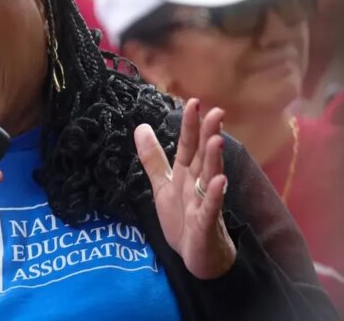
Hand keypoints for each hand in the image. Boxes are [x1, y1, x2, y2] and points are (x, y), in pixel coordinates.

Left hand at [134, 99, 235, 279]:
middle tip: (215, 112)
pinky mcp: (206, 224)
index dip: (190, 126)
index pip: (189, 146)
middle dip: (208, 135)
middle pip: (203, 157)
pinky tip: (219, 181)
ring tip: (217, 140)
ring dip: (214, 160)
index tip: (194, 102)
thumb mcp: (162, 186)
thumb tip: (141, 127)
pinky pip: (211, 208)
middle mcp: (198, 184)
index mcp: (187, 174)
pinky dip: (214, 195)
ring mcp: (204, 203)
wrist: (197, 257)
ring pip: (210, 178)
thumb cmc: (183, 220)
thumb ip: (153, 158)